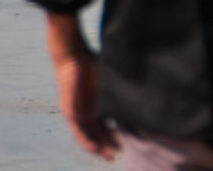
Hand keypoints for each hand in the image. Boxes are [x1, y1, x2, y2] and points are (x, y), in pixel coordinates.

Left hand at [45, 13, 118, 160]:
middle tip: (118, 155)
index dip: (115, 134)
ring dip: (97, 147)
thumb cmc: (93, 60)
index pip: (107, 123)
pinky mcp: (70, 112)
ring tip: (108, 156)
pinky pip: (78, 132)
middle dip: (108, 144)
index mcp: (98, 102)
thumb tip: (142, 86)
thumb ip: (120, 86)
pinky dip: (86, 141)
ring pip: (88, 135)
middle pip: (98, 132)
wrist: (74, 55)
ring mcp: (78, 112)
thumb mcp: (110, 78)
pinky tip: (94, 149)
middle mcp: (88, 110)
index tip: (127, 141)